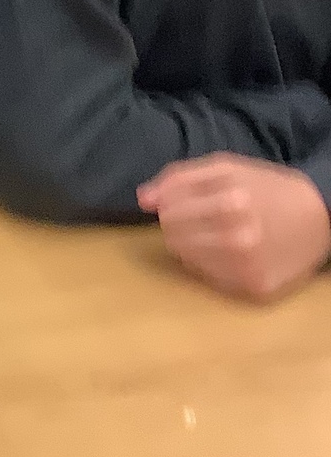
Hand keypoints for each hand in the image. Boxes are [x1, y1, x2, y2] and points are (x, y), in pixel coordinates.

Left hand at [137, 155, 330, 301]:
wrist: (321, 217)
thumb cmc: (268, 189)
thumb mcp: (227, 167)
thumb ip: (179, 177)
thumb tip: (143, 199)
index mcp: (232, 197)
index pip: (168, 209)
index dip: (171, 205)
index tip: (183, 203)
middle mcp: (238, 235)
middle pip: (172, 235)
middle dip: (179, 225)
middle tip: (203, 218)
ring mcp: (246, 266)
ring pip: (186, 258)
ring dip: (193, 245)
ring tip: (218, 233)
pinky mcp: (253, 288)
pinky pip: (208, 277)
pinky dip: (212, 264)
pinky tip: (232, 252)